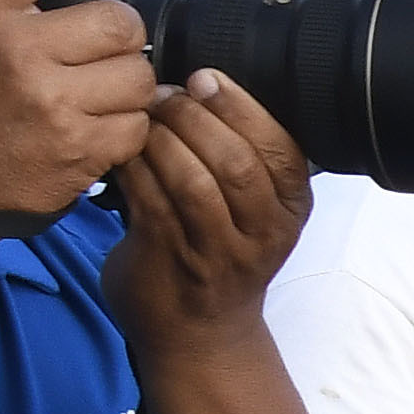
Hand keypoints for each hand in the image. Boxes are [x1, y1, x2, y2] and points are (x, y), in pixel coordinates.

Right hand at [0, 0, 147, 232]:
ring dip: (126, 77)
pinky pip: (136, 126)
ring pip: (136, 75)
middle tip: (102, 34)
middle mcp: (16, 52)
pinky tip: (98, 120)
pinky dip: (126, 124)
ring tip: (101, 80)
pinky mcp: (76, 153)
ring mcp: (51, 106)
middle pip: (117, 18)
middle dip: (118, 23)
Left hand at [105, 76, 316, 342]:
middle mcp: (264, 234)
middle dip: (194, 117)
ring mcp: (220, 253)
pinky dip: (133, 166)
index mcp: (291, 209)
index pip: (280, 148)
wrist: (199, 335)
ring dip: (160, 140)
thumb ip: (245, 154)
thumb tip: (201, 80)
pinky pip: (151, 200)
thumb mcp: (256, 209)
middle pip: (238, 162)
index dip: (240, 106)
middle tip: (163, 95)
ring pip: (193, 181)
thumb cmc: (220, 254)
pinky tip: (122, 151)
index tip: (204, 78)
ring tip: (142, 119)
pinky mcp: (173, 262)